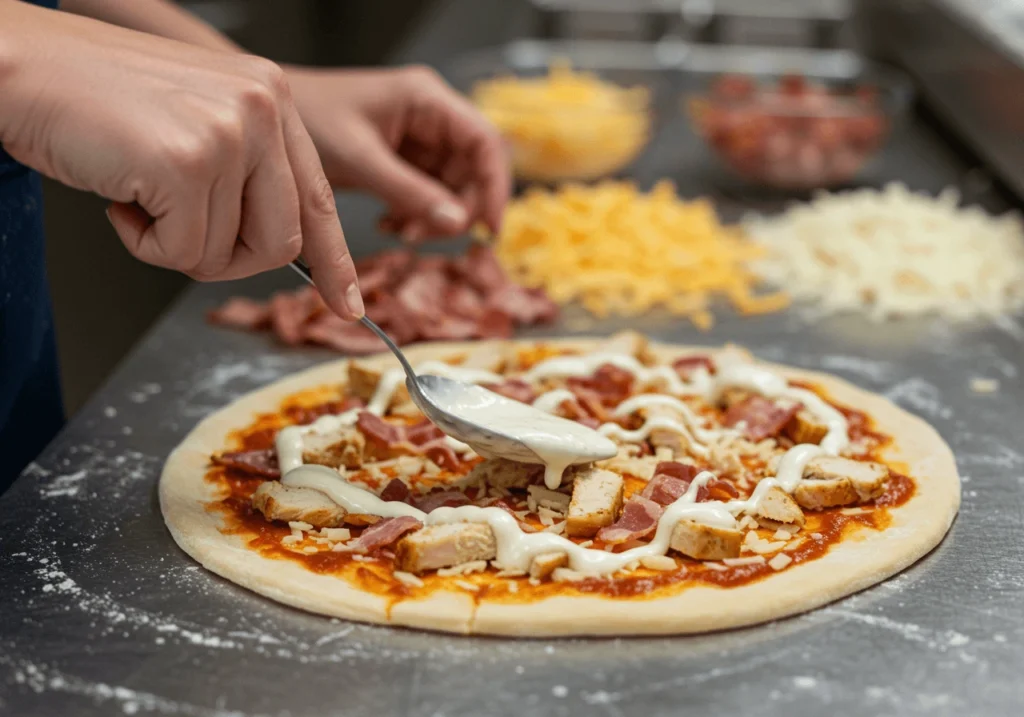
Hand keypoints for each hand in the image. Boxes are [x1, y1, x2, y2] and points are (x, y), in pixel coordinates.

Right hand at [0, 3, 362, 318]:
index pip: (320, 198)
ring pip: (229, 253)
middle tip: (179, 232)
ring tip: (140, 195)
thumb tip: (277, 246)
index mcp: (271, 98)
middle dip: (230, 259)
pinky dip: (143, 244)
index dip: (333, 261)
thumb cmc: (98, 101)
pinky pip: (182, 253)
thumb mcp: (198, 123)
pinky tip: (119, 196)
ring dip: (177, 245)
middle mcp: (262, 109)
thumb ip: (246, 174)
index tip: (347, 304)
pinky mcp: (187, 163)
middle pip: (282, 241)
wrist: (19, 67)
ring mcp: (229, 134)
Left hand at [285, 65, 510, 241]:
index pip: (485, 143)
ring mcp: (418, 139)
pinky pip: (428, 194)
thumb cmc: (306, 116)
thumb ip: (410, 191)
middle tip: (427, 235)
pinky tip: (390, 222)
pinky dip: (416, 216)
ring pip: (452, 187)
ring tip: (403, 231)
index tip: (488, 228)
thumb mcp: (360, 158)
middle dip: (458, 209)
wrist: (266, 120)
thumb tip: (458, 224)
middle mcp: (430, 116)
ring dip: (435, 217)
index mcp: (426, 99)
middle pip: (473, 170)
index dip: (495, 187)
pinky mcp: (403, 161)